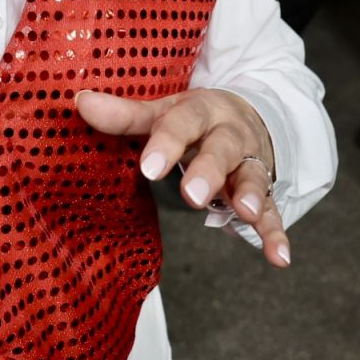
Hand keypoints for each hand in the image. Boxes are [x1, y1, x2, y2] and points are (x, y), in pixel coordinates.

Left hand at [77, 87, 290, 267]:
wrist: (250, 114)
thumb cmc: (194, 119)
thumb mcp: (164, 111)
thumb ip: (125, 115)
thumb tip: (80, 101)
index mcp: (200, 111)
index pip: (182, 122)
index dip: (166, 144)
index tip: (148, 168)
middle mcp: (229, 134)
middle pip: (221, 148)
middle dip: (208, 171)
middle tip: (193, 195)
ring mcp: (249, 162)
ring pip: (251, 176)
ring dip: (249, 195)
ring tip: (245, 213)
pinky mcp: (264, 189)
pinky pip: (273, 211)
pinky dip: (276, 233)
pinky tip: (279, 257)